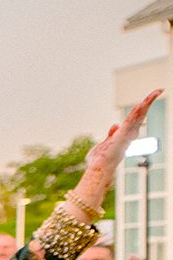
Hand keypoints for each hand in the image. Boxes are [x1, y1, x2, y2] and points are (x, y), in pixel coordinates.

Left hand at [78, 89, 159, 204]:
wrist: (98, 170)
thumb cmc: (101, 160)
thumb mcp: (105, 143)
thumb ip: (111, 134)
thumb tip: (115, 124)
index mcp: (125, 134)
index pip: (135, 118)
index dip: (142, 108)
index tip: (149, 98)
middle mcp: (128, 134)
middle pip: (140, 114)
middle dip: (149, 101)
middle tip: (159, 89)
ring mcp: (126, 135)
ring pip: (137, 116)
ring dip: (145, 104)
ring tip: (155, 92)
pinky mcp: (121, 137)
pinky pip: (129, 123)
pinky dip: (135, 114)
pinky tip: (140, 104)